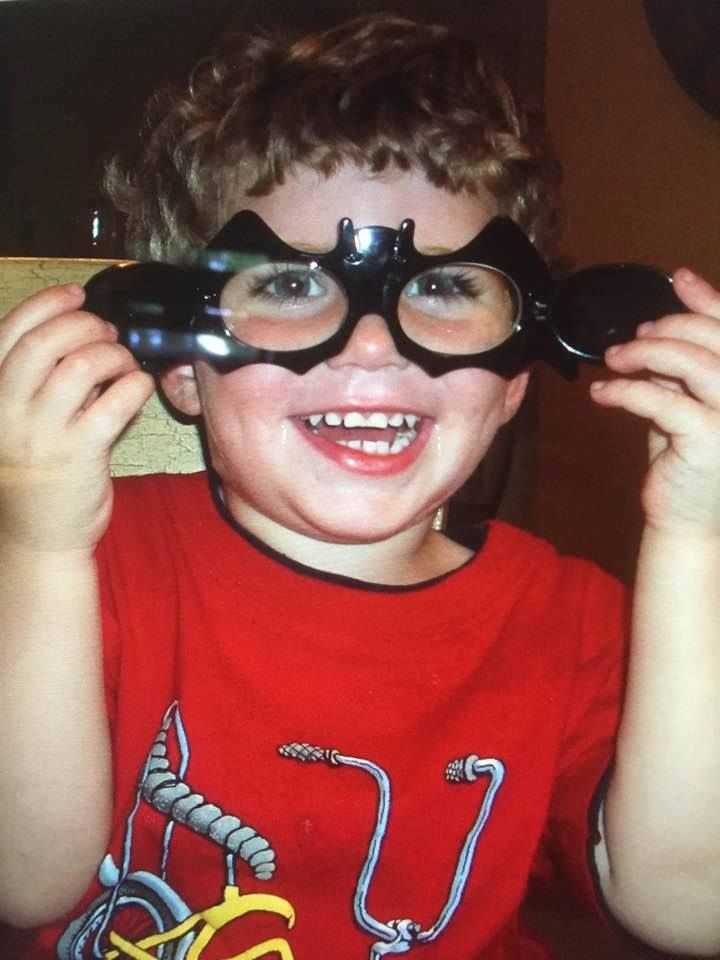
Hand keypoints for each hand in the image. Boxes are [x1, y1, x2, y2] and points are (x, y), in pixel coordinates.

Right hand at [0, 283, 154, 552]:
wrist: (38, 537)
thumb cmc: (35, 474)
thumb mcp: (22, 421)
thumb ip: (44, 382)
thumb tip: (88, 338)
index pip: (10, 331)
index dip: (47, 303)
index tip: (77, 293)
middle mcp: (6, 410)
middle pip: (45, 341)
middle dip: (85, 325)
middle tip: (108, 333)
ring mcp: (41, 433)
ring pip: (81, 365)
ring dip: (114, 354)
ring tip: (124, 363)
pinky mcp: (79, 454)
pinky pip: (115, 402)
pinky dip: (135, 384)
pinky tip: (139, 387)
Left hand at [590, 268, 719, 536]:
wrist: (687, 521)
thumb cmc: (688, 463)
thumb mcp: (687, 406)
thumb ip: (681, 372)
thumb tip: (656, 331)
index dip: (708, 299)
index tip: (679, 277)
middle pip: (712, 337)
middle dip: (666, 327)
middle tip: (631, 338)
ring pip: (689, 362)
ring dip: (644, 353)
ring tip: (614, 360)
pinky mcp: (710, 439)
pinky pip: (660, 399)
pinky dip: (625, 391)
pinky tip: (603, 393)